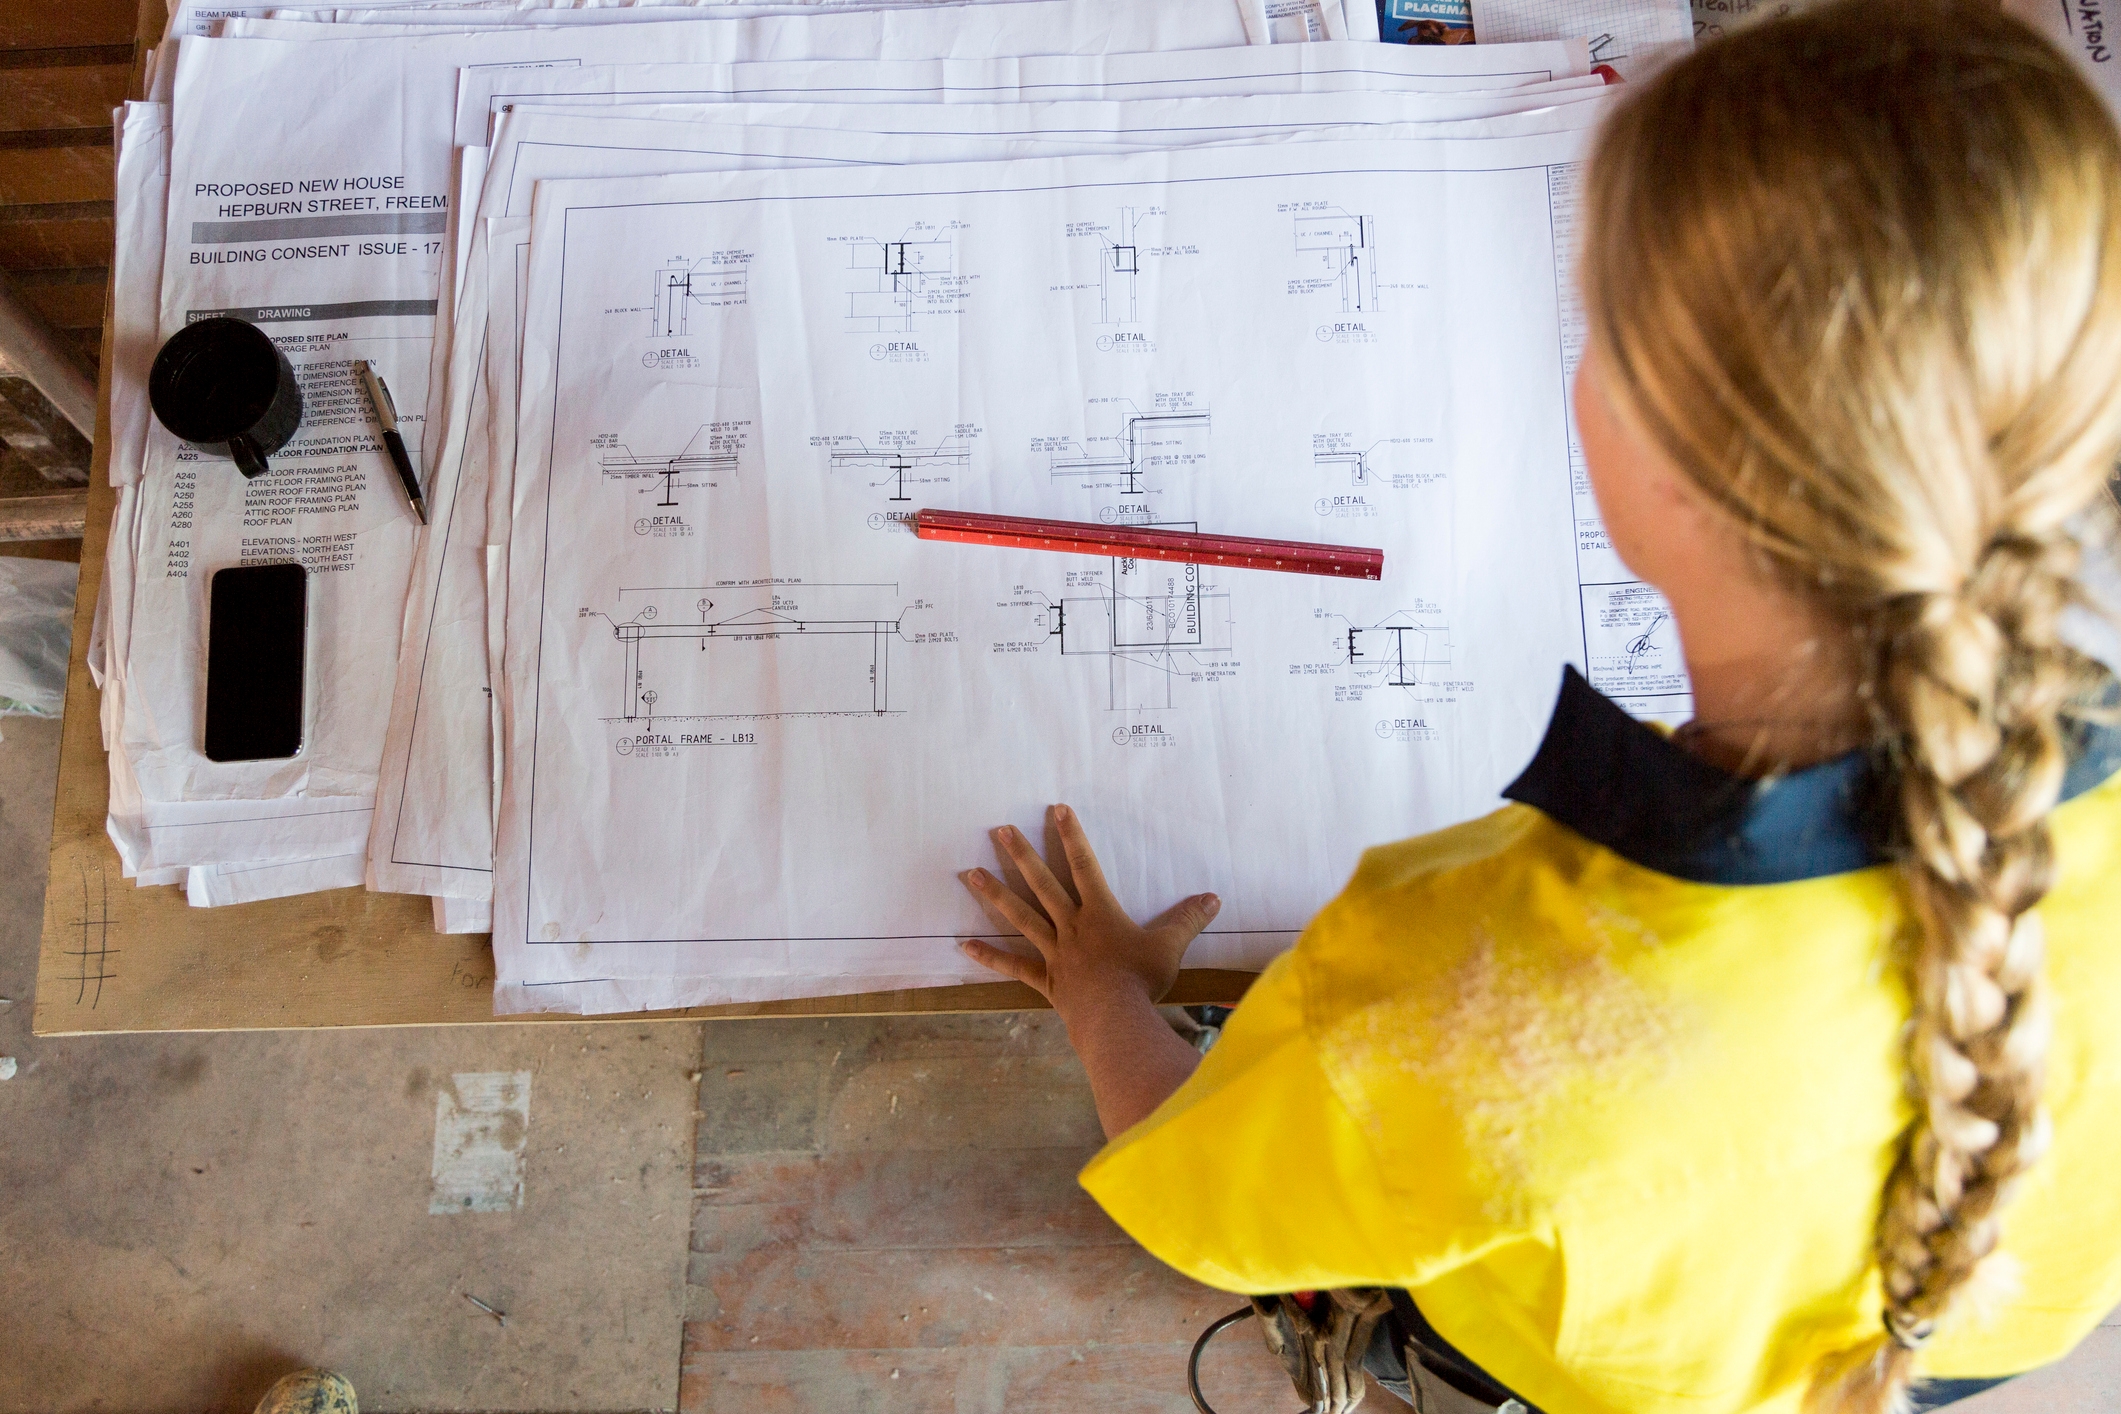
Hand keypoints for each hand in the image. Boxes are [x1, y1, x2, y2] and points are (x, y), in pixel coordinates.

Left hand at [958, 803, 1219, 1021]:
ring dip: (995, 894)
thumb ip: (1189, 919)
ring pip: (1020, 916)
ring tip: (970, 873)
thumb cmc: (1141, 981)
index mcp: (1100, 913)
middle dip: (1021, 855)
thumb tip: (1214, 898)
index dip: (1071, 835)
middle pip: (1042, 884)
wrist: (1115, 1020)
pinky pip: (1013, 966)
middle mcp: (1071, 926)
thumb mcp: (1170, 946)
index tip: (1056, 809)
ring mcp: (1054, 952)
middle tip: (998, 830)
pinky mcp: (1045, 980)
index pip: (1084, 865)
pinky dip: (990, 956)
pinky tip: (965, 945)